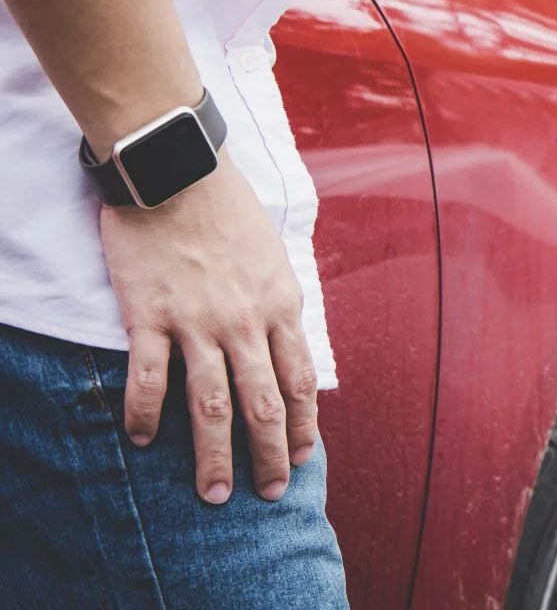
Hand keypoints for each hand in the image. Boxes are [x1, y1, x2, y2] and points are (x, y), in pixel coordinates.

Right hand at [98, 158, 318, 503]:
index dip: (303, 424)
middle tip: (267, 494)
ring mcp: (197, 321)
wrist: (177, 172)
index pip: (299, 380)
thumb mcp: (273, 257)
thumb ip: (276, 304)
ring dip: (213, 455)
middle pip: (262, 403)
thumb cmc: (226, 211)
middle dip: (269, 455)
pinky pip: (148, 379)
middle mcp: (245, 321)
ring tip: (213, 492)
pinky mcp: (149, 316)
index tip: (304, 458)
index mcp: (280, 305)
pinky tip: (141, 441)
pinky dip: (144, 414)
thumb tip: (285, 344)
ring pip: (210, 404)